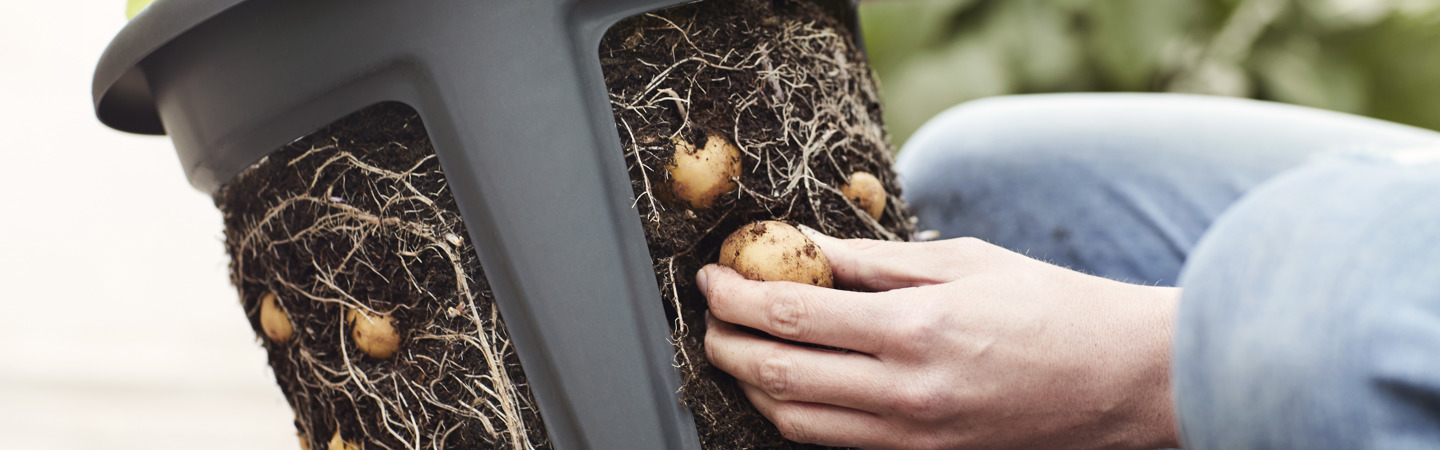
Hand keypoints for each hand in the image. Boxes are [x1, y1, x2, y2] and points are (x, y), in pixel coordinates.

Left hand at [698, 232, 1180, 449]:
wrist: (1123, 379)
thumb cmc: (1051, 307)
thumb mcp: (960, 261)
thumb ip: (871, 260)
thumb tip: (799, 246)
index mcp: (915, 329)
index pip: (789, 316)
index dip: (734, 295)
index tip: (713, 276)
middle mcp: (906, 392)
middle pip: (775, 376)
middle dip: (724, 343)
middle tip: (712, 314)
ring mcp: (912, 436)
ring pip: (793, 422)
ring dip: (749, 385)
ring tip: (740, 347)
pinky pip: (833, 444)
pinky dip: (794, 415)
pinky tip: (789, 383)